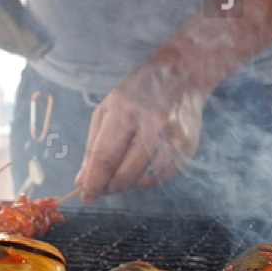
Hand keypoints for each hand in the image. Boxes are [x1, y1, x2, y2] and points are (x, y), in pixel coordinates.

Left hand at [77, 47, 206, 199]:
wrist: (182, 74)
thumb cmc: (138, 91)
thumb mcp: (108, 109)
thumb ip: (93, 146)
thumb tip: (82, 181)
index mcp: (125, 109)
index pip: (105, 156)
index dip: (94, 182)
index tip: (86, 196)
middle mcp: (152, 123)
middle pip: (126, 173)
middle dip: (110, 187)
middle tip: (102, 190)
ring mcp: (173, 136)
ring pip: (145, 179)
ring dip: (130, 183)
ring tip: (124, 173)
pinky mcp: (188, 146)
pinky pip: (164, 176)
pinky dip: (150, 178)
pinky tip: (144, 167)